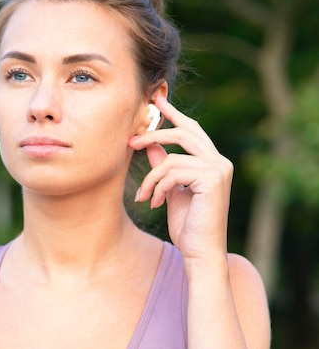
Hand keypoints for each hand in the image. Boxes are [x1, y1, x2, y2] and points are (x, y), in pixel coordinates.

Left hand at [128, 96, 233, 262]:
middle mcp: (220, 161)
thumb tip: (149, 144)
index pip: (191, 129)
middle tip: (130, 142)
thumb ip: (163, 165)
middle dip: (153, 134)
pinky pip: (172, 171)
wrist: (199, 251)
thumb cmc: (187, 224)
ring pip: (171, 158)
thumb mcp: (169, 189)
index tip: (155, 99)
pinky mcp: (213, 179)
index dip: (173, 113)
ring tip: (143, 196)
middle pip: (183, 133)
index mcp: (212, 161)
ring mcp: (219, 168)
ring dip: (150, 178)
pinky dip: (157, 187)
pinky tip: (153, 203)